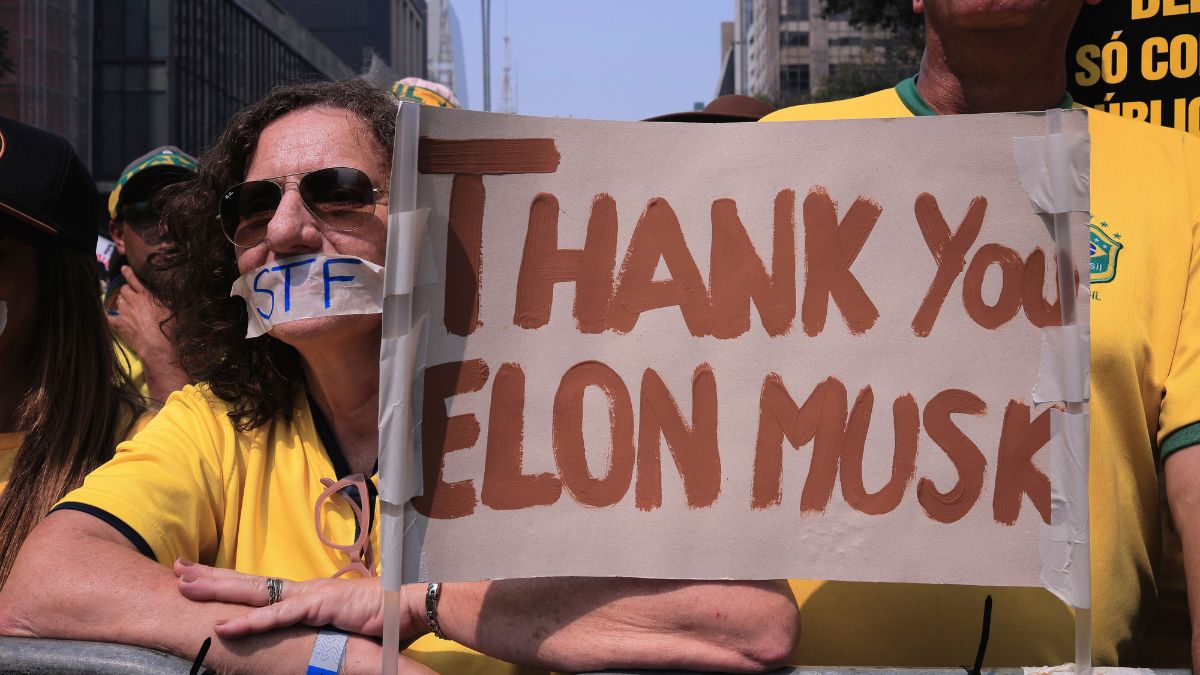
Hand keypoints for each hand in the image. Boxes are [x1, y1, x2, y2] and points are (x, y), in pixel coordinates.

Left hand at [107, 266, 174, 360]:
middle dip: (126, 291)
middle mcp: (133, 299)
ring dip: (122, 304)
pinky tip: (114, 320)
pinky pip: (109, 317)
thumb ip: (164, 299)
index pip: (134, 279)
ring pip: (118, 301)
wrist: (157, 344)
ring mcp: (123, 311)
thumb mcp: (172, 309)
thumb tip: (167, 293)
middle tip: (131, 297)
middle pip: (124, 289)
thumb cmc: (169, 328)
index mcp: (147, 294)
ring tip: (128, 311)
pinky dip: (112, 317)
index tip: (124, 268)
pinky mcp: (117, 323)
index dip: (128, 273)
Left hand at [172, 559, 427, 641]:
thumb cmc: (382, 619)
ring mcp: (308, 596)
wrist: (410, 609)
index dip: (229, 581)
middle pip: (248, 582)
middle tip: (177, 569)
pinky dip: (250, 621)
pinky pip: (278, 616)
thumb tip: (308, 640)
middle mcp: (302, 590)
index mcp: (306, 595)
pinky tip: (225, 624)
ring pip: (254, 593)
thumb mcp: (341, 626)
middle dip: (211, 576)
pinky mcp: (318, 607)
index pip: (260, 586)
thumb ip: (320, 630)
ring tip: (185, 586)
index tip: (200, 576)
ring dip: (218, 590)